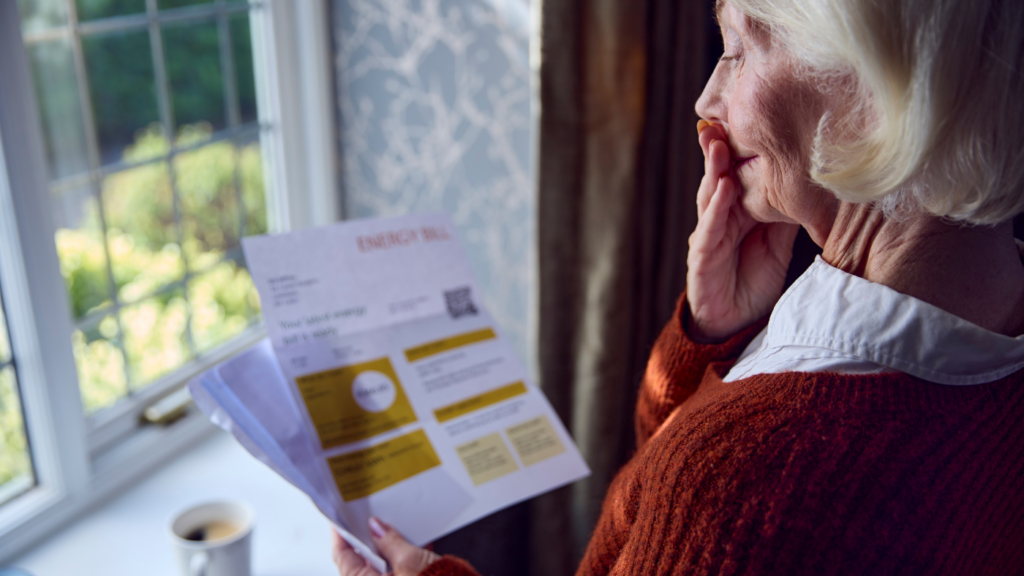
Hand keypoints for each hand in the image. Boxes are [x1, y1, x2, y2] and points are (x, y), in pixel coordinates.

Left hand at [332, 517, 439, 575]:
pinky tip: (416, 543)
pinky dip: (403, 558)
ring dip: (387, 546)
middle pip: (361, 560)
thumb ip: (390, 542)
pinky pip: (398, 571)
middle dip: (367, 538)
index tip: (340, 517)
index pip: (343, 556)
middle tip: (369, 517)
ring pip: (381, 565)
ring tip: (394, 526)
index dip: (341, 534)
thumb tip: (375, 526)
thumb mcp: (410, 560)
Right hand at [686, 120, 798, 340]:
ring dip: (714, 169)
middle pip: (718, 176)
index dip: (737, 148)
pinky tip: (723, 186)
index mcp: (737, 211)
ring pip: (710, 196)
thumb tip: (807, 181)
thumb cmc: (754, 280)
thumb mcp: (778, 241)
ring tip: (720, 143)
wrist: (735, 324)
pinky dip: (716, 207)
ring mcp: (708, 236)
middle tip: (723, 118)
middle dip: (718, 147)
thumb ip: (783, 213)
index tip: (745, 117)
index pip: (735, 173)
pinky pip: (709, 229)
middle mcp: (719, 218)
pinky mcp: (701, 258)